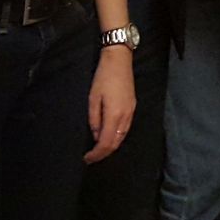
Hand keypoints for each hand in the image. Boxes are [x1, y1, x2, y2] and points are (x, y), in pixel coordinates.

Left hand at [84, 45, 135, 162]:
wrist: (119, 61)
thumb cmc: (103, 77)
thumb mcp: (93, 98)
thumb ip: (94, 119)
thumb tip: (95, 135)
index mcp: (114, 115)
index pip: (105, 142)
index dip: (96, 154)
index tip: (87, 158)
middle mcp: (125, 116)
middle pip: (116, 143)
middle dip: (103, 153)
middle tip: (91, 157)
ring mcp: (131, 112)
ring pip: (121, 137)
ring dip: (110, 146)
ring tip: (98, 150)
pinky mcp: (132, 108)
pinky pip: (125, 129)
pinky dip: (116, 137)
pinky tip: (108, 136)